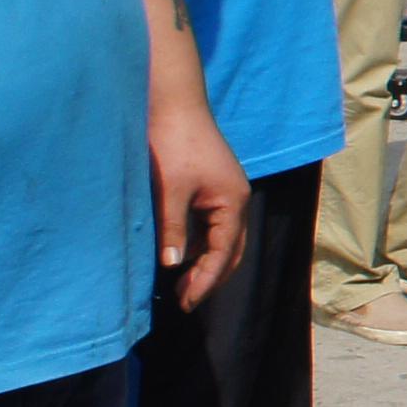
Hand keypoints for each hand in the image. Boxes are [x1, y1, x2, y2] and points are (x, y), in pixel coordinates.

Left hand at [152, 88, 248, 300]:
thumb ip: (173, 230)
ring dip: (204, 260)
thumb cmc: (173, 145)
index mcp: (233, 201)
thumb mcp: (170, 192)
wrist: (173, 104)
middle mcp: (236, 198)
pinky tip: (179, 252)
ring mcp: (225, 191)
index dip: (206, 280)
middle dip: (211, 276)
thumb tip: (173, 265)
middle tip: (185, 300)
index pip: (224, 253)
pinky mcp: (212, 185)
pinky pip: (210, 223)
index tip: (186, 302)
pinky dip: (198, 242)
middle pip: (231, 249)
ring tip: (180, 283)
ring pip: (221, 237)